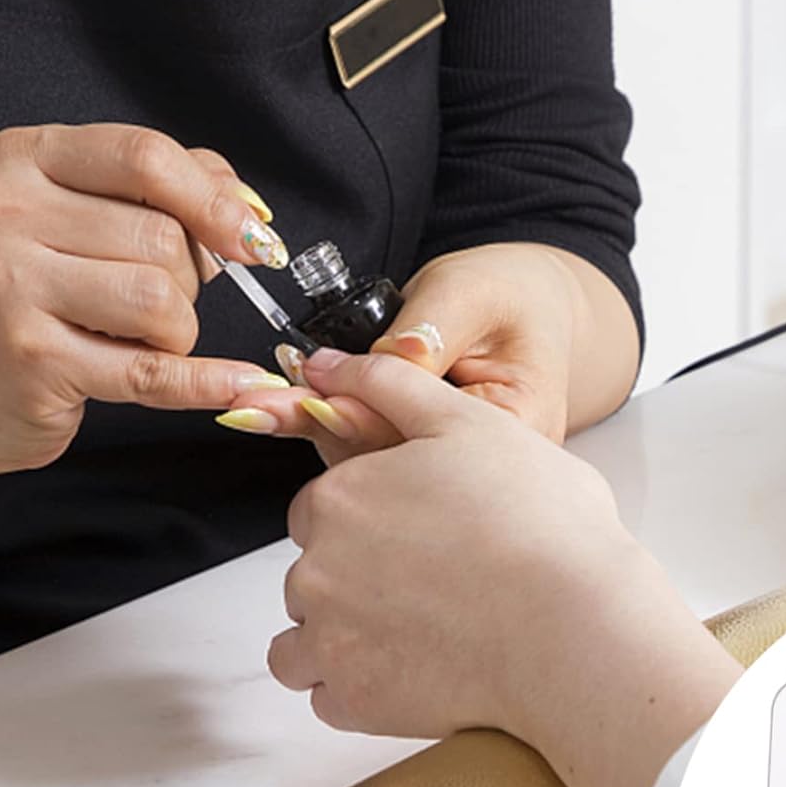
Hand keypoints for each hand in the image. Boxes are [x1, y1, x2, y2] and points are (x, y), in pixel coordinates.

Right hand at [0, 123, 290, 496]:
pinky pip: (151, 371)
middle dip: (187, 279)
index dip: (214, 200)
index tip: (253, 237)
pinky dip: (205, 382)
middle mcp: (5, 213)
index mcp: (25, 159)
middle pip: (162, 236)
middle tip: (154, 300)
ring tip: (137, 337)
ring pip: (159, 298)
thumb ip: (169, 191)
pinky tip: (235, 382)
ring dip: (177, 330)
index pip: (145, 157)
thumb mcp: (88, 217)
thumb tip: (246, 207)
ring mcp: (7, 285)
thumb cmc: (36, 292)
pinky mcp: (30, 358)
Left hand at [214, 241, 638, 460]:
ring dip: (317, 438)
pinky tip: (286, 418)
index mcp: (520, 430)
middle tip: (255, 404)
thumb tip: (388, 357)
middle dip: (324, 427)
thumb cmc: (513, 304)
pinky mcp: (431, 488)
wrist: (530, 316)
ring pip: (382, 481)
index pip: (433, 435)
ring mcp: (460, 490)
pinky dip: (330, 445)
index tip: (304, 388)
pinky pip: (375, 477)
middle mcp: (491, 477)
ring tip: (258, 408)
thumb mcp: (477, 296)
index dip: (364, 410)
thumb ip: (430, 327)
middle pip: (402, 471)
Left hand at [268, 348, 739, 786]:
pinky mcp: (355, 702)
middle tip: (438, 585)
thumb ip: (391, 384)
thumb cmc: (541, 525)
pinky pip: (333, 698)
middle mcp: (314, 570)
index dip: (373, 520)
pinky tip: (422, 671)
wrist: (578, 628)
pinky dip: (367, 688)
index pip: (321, 510)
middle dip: (358, 580)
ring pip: (307, 641)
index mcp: (339, 499)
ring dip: (347, 638)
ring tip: (424, 634)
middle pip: (313, 574)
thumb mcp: (471, 424)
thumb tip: (327, 364)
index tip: (424, 534)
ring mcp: (330, 642)